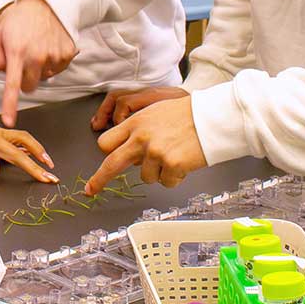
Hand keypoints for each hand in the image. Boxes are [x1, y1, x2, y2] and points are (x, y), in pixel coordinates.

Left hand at [0, 0, 76, 126]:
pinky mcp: (68, 55)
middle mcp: (38, 57)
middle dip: (23, 79)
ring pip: (44, 77)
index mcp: (17, 52)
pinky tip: (48, 45)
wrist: (48, 2)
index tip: (9, 121)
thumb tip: (2, 74)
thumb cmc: (20, 18)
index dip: (10, 105)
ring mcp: (55, 56)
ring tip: (36, 47)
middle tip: (22, 61)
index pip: (13, 85)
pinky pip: (57, 69)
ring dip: (38, 68)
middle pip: (29, 87)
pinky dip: (52, 61)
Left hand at [84, 92, 207, 193]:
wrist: (212, 118)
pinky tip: (184, 162)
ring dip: (158, 173)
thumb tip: (129, 151)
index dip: (104, 156)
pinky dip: (175, 177)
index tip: (97, 166)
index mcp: (135, 123)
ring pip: (146, 177)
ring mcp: (155, 152)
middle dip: (99, 180)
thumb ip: (138, 130)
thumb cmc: (187, 114)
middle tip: (92, 190)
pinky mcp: (171, 164)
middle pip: (112, 164)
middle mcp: (141, 138)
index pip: (106, 143)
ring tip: (174, 156)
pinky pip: (167, 182)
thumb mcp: (154, 113)